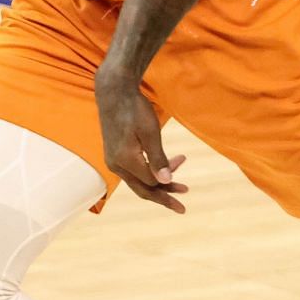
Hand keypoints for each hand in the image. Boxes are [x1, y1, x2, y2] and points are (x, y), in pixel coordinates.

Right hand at [95, 71, 187, 212]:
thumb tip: (166, 182)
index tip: (186, 186)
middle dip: (163, 197)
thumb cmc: (135, 109)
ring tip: (180, 183)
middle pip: (142, 189)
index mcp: (125, 161)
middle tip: (182, 206)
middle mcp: (116, 165)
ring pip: (139, 181)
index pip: (150, 184)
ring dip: (159, 183)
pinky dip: (150, 172)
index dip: (168, 187)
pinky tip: (164, 166)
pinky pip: (134, 171)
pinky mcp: (115, 155)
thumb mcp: (150, 132)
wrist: (114, 92)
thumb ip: (158, 158)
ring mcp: (113, 161)